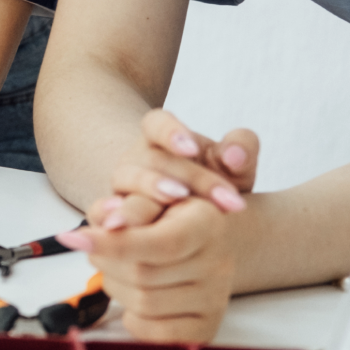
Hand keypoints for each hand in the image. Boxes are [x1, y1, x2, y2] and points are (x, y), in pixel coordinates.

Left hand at [66, 196, 238, 343]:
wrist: (201, 242)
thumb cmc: (167, 215)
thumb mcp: (151, 195)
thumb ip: (132, 204)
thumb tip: (109, 223)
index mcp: (207, 223)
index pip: (160, 243)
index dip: (113, 243)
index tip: (74, 238)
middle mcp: (218, 263)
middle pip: (143, 274)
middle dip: (106, 261)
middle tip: (96, 247)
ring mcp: (215, 300)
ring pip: (143, 304)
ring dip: (115, 286)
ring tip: (118, 268)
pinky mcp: (205, 329)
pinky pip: (154, 333)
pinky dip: (133, 317)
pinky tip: (134, 296)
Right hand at [97, 108, 258, 231]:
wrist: (191, 215)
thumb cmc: (214, 181)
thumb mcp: (234, 166)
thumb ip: (241, 151)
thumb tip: (235, 155)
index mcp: (159, 136)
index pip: (157, 124)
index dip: (171, 133)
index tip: (192, 149)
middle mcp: (136, 158)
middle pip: (153, 160)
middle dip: (187, 178)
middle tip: (214, 198)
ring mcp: (122, 184)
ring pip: (128, 182)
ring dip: (151, 192)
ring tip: (178, 201)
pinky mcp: (113, 212)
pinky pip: (108, 210)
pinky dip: (112, 214)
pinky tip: (122, 226)